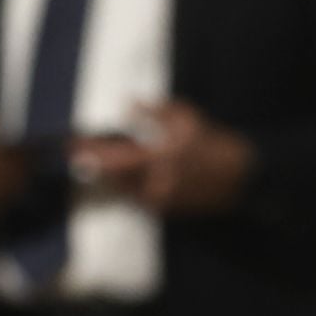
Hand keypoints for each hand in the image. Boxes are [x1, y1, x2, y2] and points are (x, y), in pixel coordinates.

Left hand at [72, 99, 252, 215]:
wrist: (243, 178)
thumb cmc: (216, 144)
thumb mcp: (188, 119)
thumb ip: (155, 111)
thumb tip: (128, 104)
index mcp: (159, 158)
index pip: (113, 157)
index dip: (89, 151)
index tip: (71, 145)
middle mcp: (156, 183)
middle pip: (114, 177)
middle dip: (99, 164)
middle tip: (84, 151)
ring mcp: (161, 201)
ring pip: (126, 189)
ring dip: (116, 176)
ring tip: (109, 163)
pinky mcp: (169, 211)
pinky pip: (141, 198)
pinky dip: (133, 186)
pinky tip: (136, 175)